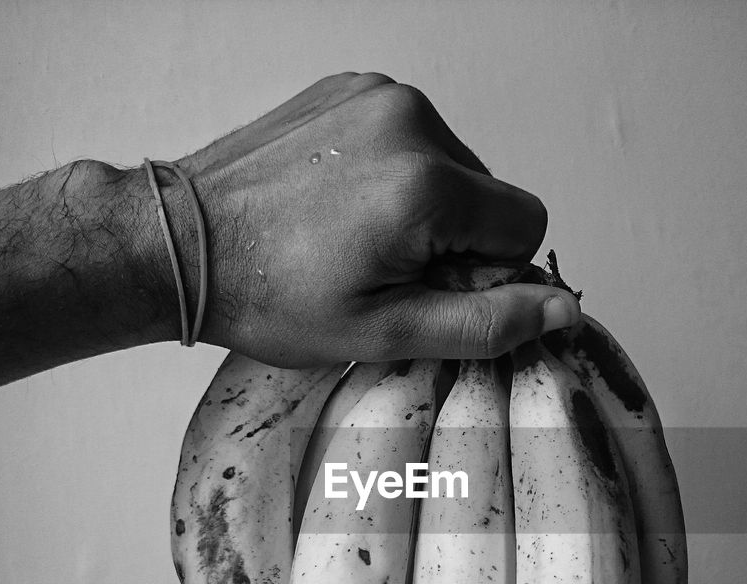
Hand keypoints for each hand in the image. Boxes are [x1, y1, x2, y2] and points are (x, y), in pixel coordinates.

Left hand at [170, 72, 580, 365]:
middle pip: (488, 192)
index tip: (427, 287)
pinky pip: (412, 137)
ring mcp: (377, 96)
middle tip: (382, 269)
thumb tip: (563, 309)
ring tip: (355, 237)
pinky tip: (342, 204)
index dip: (489, 271)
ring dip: (425, 206)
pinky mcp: (351, 88)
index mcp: (426, 184)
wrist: (182, 244)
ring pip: (453, 165)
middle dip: (454, 237)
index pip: (525, 224)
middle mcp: (410, 121)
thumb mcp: (385, 333)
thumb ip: (485, 322)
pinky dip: (394, 173)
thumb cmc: (270, 295)